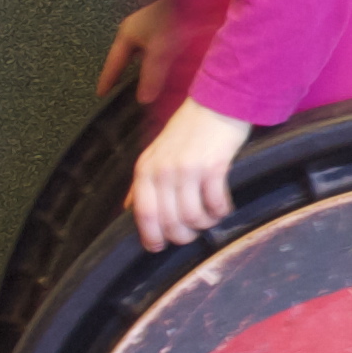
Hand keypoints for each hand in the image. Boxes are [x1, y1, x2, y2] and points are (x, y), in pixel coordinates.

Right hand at [97, 1, 178, 103]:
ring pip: (141, 51)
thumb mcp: (161, 51)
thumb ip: (152, 75)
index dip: (108, 79)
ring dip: (142, 66)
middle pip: (126, 56)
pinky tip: (163, 67)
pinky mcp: (165, 22)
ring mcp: (149, 24)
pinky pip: (154, 46)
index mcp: (127, 34)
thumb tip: (142, 100)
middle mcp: (135, 28)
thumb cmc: (172, 20)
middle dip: (124, 73)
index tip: (100, 94)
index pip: (113, 62)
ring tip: (143, 82)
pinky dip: (155, 59)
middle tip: (120, 91)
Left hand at [129, 100, 253, 250]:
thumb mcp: (155, 154)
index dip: (151, 237)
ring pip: (193, 217)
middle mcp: (163, 171)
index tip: (159, 247)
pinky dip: (221, 211)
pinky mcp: (213, 167)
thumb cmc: (187, 131)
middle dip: (183, 235)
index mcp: (145, 169)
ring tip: (211, 217)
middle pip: (170, 222)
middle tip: (192, 234)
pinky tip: (223, 207)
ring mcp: (188, 169)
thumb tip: (128, 210)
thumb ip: (142, 183)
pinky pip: (216, 204)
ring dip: (205, 224)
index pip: (143, 214)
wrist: (217, 104)